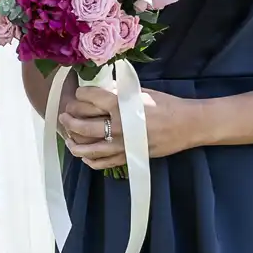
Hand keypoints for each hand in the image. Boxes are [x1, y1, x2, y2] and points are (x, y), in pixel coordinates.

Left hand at [60, 84, 205, 165]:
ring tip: (68, 137)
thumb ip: (118, 92)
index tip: (78, 93)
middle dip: (69, 119)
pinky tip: (85, 156)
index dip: (80, 94)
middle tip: (65, 115)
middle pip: (82, 125)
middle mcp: (117, 126)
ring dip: (74, 143)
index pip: (90, 98)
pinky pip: (103, 163)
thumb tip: (100, 88)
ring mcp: (122, 145)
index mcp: (120, 105)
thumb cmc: (166, 105)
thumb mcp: (141, 92)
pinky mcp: (128, 157)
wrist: (187, 125)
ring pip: (88, 148)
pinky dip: (90, 161)